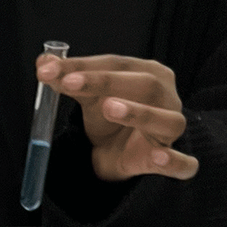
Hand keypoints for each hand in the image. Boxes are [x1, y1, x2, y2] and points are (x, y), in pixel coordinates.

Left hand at [36, 54, 198, 181]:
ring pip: (166, 119)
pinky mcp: (170, 158)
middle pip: (143, 83)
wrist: (118, 152)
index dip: (82, 65)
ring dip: (140, 113)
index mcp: (148, 73)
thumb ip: (68, 79)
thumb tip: (43, 63)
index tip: (48, 70)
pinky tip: (159, 157)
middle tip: (71, 83)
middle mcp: (166, 96)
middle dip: (105, 82)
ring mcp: (171, 128)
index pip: (116, 63)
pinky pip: (183, 163)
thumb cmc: (109, 116)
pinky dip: (175, 161)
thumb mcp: (87, 96)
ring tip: (109, 108)